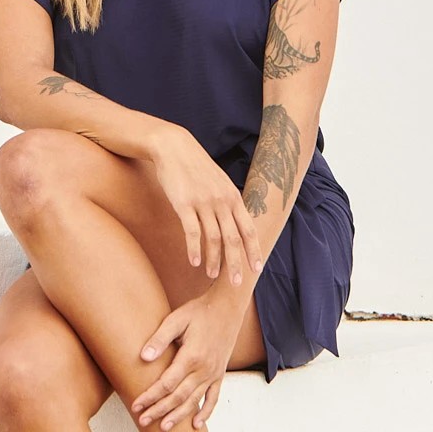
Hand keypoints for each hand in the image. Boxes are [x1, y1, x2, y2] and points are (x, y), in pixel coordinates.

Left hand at [131, 293, 243, 429]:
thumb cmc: (200, 311)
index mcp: (191, 356)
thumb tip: (144, 357)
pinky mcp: (220, 374)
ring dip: (178, 415)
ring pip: (194, 401)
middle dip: (159, 410)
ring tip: (164, 426)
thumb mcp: (177, 319)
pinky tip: (197, 423)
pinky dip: (206, 412)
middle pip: (178, 397)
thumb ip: (160, 339)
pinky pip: (214, 398)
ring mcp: (213, 373)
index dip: (150, 396)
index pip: (167, 384)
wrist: (227, 307)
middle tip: (143, 420)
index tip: (137, 405)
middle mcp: (204, 369)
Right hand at [150, 127, 263, 285]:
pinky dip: (194, 249)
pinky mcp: (184, 204)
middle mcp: (222, 201)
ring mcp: (203, 202)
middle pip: (233, 239)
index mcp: (233, 197)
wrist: (175, 148)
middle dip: (236, 263)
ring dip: (213, 260)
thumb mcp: (220, 183)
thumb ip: (228, 203)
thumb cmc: (197, 168)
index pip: (249, 229)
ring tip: (211, 275)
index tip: (257, 269)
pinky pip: (192, 231)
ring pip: (213, 239)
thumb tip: (236, 225)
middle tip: (236, 284)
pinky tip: (193, 262)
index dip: (254, 250)